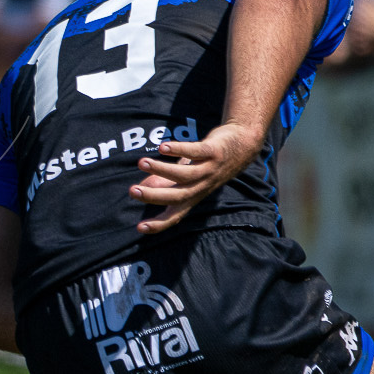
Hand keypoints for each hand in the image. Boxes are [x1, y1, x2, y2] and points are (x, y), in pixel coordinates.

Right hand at [130, 123, 262, 234]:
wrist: (241, 145)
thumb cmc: (208, 162)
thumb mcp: (188, 175)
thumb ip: (166, 181)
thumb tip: (142, 186)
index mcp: (193, 197)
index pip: (175, 216)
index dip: (159, 224)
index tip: (140, 227)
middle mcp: (201, 187)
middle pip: (177, 197)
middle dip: (154, 196)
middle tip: (132, 192)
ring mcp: (209, 170)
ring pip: (184, 175)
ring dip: (161, 169)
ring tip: (141, 163)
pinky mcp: (214, 152)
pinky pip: (195, 152)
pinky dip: (178, 150)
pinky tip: (162, 148)